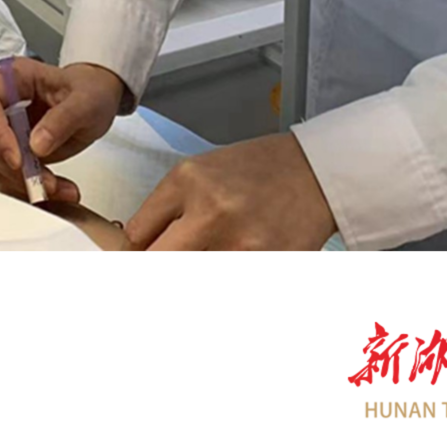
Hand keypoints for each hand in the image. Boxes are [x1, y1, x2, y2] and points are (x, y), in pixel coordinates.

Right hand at [0, 59, 125, 203]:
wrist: (99, 99)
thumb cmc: (90, 89)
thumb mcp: (85, 101)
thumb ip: (61, 119)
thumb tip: (36, 146)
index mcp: (12, 78)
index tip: (17, 159)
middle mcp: (3, 102)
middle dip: (10, 165)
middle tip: (43, 181)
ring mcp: (6, 127)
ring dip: (22, 181)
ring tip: (58, 188)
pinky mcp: (15, 149)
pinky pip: (12, 173)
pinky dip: (32, 185)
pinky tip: (59, 189)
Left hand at [126, 134, 337, 252]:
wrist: (311, 172)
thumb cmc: (251, 171)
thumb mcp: (197, 172)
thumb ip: (165, 208)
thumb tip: (136, 246)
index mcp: (187, 182)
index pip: (138, 234)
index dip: (135, 251)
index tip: (141, 253)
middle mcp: (211, 213)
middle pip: (160, 259)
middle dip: (163, 257)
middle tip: (176, 250)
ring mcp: (242, 245)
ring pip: (195, 266)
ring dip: (199, 258)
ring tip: (213, 244)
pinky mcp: (269, 261)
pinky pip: (229, 275)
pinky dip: (226, 259)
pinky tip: (236, 249)